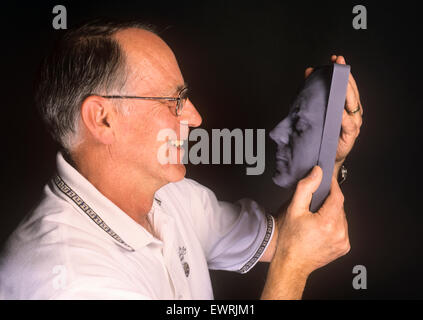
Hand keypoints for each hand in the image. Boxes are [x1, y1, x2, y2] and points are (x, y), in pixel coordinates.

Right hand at [274, 165, 349, 275]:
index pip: (338, 196)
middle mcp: (339, 233)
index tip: (327, 180)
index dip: (333, 186)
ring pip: (341, 217)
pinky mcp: (344, 247)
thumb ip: (306, 188)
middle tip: (314, 203)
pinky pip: (342, 228)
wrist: (291, 264)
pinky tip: (321, 228)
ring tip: (316, 217)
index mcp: (328, 222)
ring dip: (332, 213)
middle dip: (329, 201)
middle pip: (340, 207)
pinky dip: (334, 224)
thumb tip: (317, 173)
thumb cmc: (289, 239)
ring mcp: (343, 242)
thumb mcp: (293, 209)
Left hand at [305, 55, 362, 176]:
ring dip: (347, 93)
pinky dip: (344, 117)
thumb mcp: (315, 109)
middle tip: (338, 64)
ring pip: (352, 105)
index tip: (336, 58)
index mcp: (345, 104)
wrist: (322, 156)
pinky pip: (348, 124)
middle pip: (351, 91)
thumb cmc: (320, 132)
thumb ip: (313, 91)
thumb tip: (309, 71)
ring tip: (340, 83)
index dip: (342, 70)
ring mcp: (352, 123)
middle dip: (345, 76)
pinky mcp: (349, 136)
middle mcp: (352, 112)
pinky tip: (339, 111)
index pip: (345, 84)